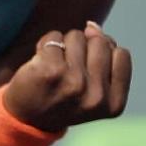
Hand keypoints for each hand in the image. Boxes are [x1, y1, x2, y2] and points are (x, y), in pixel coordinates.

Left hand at [4, 21, 131, 132]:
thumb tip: (93, 26)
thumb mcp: (93, 88)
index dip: (102, 55)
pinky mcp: (50, 71)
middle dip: (84, 48)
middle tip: (68, 71)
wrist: (24, 120)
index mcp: (113, 104)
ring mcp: (74, 83)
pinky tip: (40, 62)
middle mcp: (97, 96)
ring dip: (64, 45)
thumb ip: (103, 57)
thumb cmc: (62, 99)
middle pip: (100, 42)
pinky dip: (45, 44)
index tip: (86, 72)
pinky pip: (54, 37)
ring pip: (77, 36)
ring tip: (54, 67)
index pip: (121, 54)